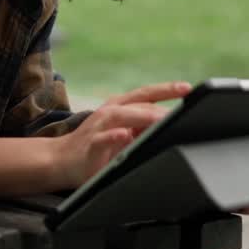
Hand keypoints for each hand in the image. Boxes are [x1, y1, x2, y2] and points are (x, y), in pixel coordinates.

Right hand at [53, 81, 192, 189]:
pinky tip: (124, 135)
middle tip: (184, 108)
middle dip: (160, 105)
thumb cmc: (97, 146)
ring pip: (120, 115)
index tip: (188, 88)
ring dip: (141, 116)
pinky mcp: (89, 146)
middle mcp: (109, 112)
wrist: (60, 161)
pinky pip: (101, 140)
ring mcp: (98, 128)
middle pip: (137, 102)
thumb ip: (144, 126)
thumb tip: (172, 124)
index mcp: (120, 107)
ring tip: (160, 118)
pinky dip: (113, 137)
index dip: (167, 89)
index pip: (146, 94)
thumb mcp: (124, 133)